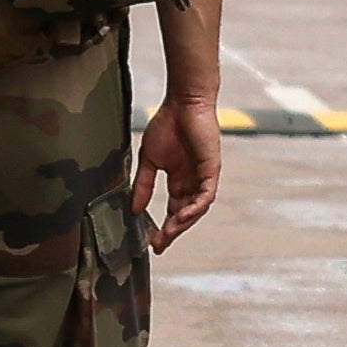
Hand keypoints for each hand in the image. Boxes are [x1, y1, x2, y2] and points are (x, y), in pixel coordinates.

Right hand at [138, 86, 221, 239]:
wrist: (183, 103)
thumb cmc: (167, 125)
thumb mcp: (149, 160)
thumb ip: (143, 185)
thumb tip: (134, 209)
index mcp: (179, 180)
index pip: (173, 210)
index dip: (164, 227)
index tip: (151, 242)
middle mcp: (192, 182)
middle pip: (185, 214)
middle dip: (172, 231)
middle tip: (159, 244)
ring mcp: (204, 177)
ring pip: (196, 209)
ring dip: (183, 223)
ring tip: (168, 233)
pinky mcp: (211, 170)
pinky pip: (206, 196)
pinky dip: (194, 208)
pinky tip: (181, 217)